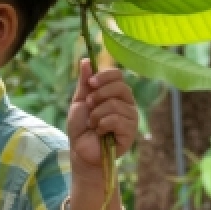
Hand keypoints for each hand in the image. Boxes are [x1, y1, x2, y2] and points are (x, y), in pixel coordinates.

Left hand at [66, 58, 138, 175]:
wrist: (81, 150)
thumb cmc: (81, 126)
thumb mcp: (79, 101)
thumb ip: (84, 82)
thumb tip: (86, 60)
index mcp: (115, 93)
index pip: (117, 75)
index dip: (103, 76)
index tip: (89, 83)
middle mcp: (127, 102)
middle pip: (120, 86)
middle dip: (98, 95)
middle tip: (89, 106)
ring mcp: (131, 117)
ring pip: (115, 104)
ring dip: (96, 114)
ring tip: (93, 124)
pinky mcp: (130, 131)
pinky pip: (117, 119)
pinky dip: (102, 125)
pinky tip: (100, 132)